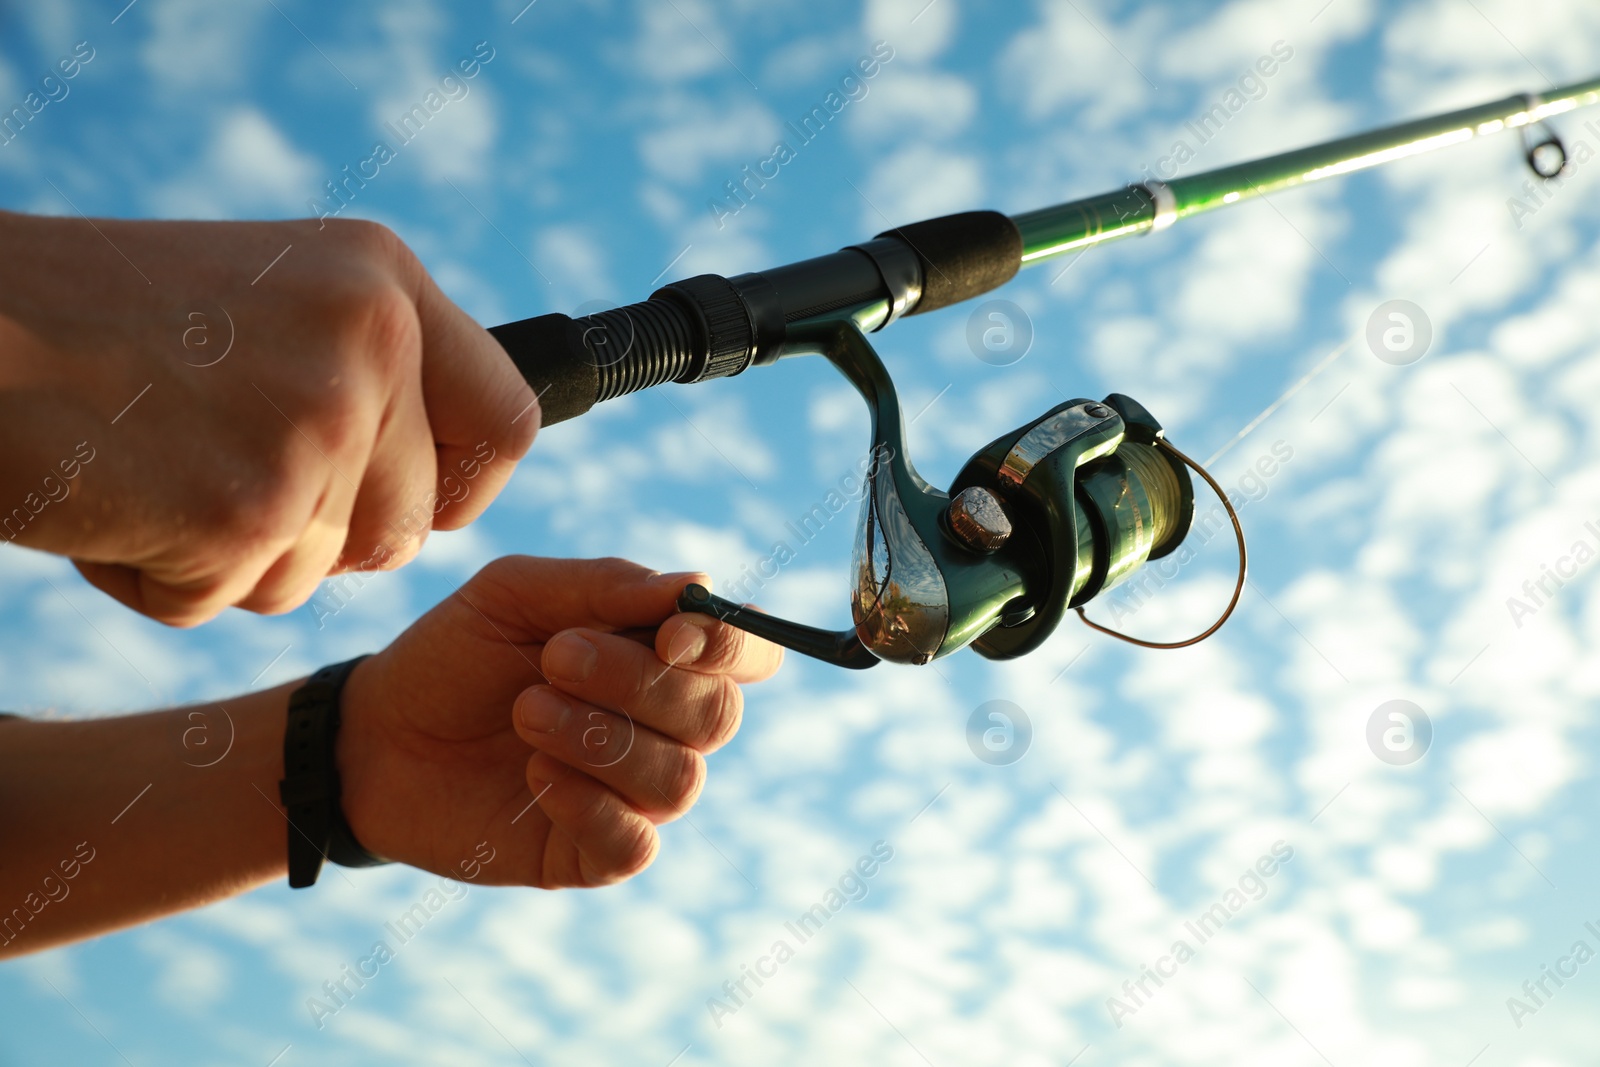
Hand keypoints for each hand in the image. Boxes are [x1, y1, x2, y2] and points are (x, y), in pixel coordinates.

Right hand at [0, 210, 536, 625]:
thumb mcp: (268, 304)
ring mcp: (316, 424)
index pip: (509, 421)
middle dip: (321, 541)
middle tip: (222, 487)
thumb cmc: (93, 325)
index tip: (417, 504)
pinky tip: (108, 498)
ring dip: (226, 557)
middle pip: (408, 527)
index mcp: (384, 280)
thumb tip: (447, 486)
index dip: (465, 486)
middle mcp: (372, 340)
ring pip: (312, 573)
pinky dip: (157, 579)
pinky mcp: (246, 509)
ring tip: (146, 468)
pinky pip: (226, 600)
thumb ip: (364, 375)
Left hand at [337, 556, 782, 887]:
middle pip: (716, 715)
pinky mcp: (593, 854)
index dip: (729, 645)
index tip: (669, 632)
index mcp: (661, 657)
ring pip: (680, 780)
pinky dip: (590, 805)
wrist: (372, 736)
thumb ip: (604, 586)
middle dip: (640, 683)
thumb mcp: (515, 594)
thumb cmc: (454, 655)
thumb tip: (696, 587)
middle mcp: (664, 728)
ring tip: (524, 712)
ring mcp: (633, 795)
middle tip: (555, 658)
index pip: (748, 655)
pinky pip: (635, 842)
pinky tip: (534, 776)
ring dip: (602, 739)